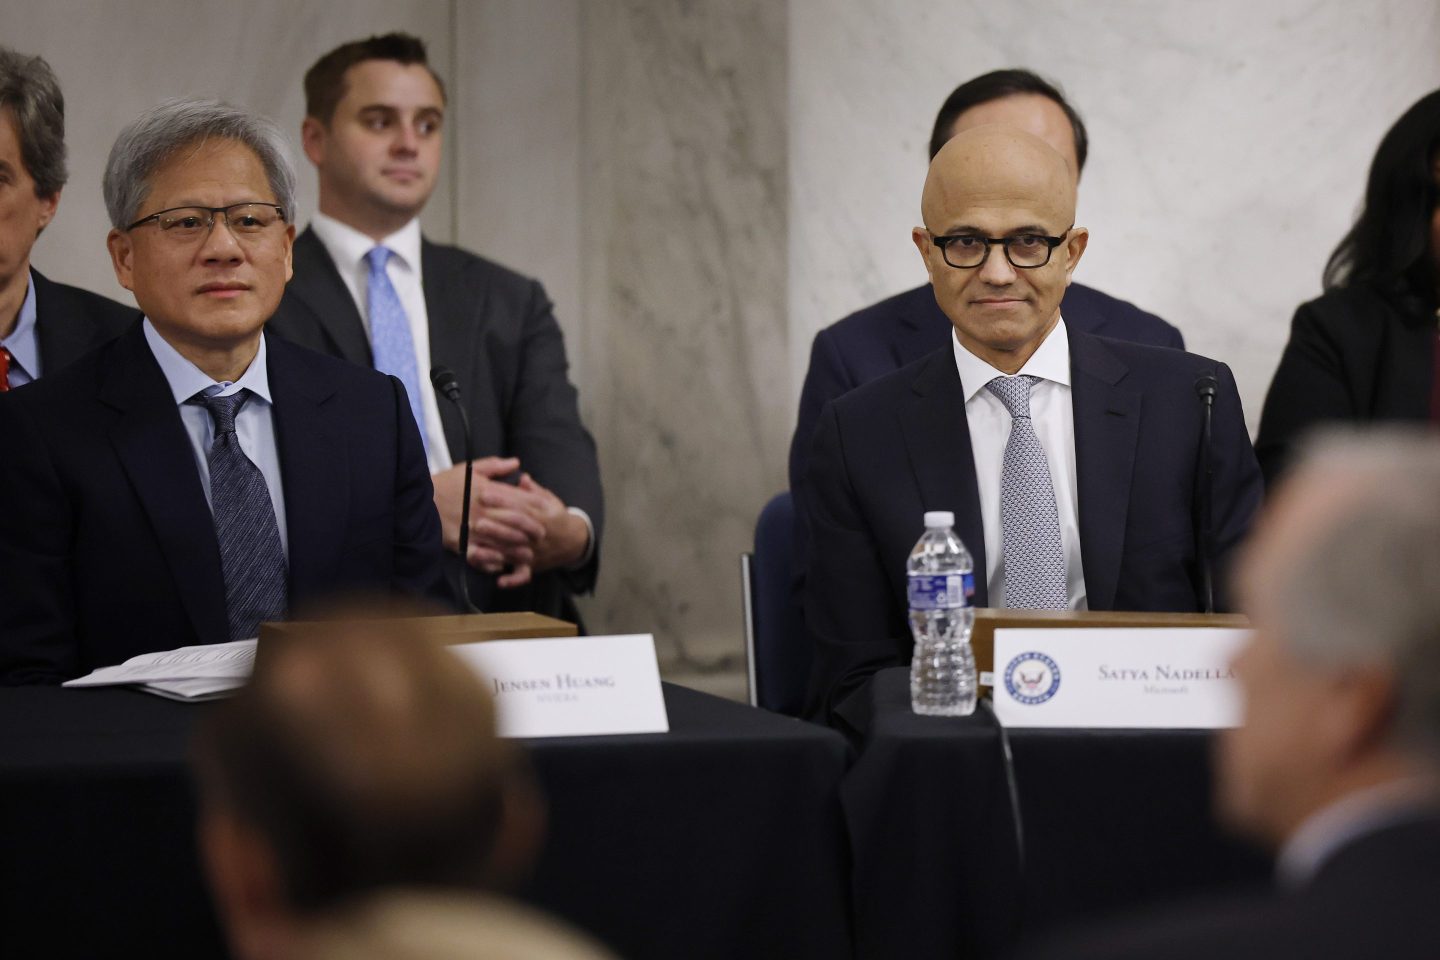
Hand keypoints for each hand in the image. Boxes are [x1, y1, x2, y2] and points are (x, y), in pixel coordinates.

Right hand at [431, 458, 544, 577]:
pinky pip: (481, 556)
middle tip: (541, 537)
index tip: (545, 513)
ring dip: (517, 549)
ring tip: (528, 554)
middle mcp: (483, 512)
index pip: (517, 501)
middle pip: (514, 523)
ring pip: (502, 542)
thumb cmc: (446, 483)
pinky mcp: (461, 543)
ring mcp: (473, 530)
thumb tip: (516, 463)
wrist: (418, 499)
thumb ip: (495, 466)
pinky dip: (493, 561)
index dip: (534, 509)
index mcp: (487, 492)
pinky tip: (502, 564)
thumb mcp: (470, 469)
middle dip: (530, 531)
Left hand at [478, 472, 590, 576]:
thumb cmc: (555, 517)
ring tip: (477, 549)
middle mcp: (538, 534)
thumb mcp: (549, 500)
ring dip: (496, 551)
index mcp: (542, 514)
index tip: (484, 493)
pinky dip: (512, 580)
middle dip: (496, 525)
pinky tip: (499, 581)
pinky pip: (522, 575)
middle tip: (476, 521)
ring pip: (515, 552)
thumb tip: (522, 478)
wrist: (573, 541)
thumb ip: (534, 490)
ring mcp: (535, 551)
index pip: (520, 505)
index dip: (502, 500)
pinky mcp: (532, 565)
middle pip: (516, 529)